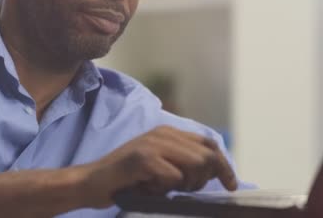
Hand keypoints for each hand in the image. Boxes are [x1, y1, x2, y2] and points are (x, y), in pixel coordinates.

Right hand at [78, 125, 237, 207]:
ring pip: (194, 165)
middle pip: (207, 155)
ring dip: (185, 184)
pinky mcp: (144, 159)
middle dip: (206, 178)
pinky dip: (165, 189)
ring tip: (163, 187)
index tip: (231, 185)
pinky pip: (173, 178)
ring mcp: (153, 144)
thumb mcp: (159, 165)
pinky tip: (148, 188)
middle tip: (188, 190)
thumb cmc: (126, 179)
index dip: (224, 164)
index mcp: (168, 132)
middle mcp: (162, 133)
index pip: (208, 143)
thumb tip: (214, 172)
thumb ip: (182, 162)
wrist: (91, 182)